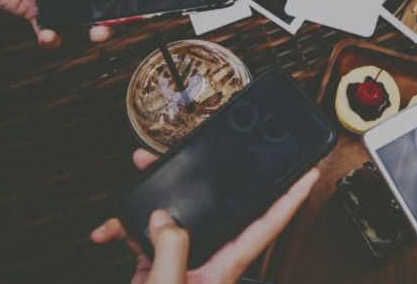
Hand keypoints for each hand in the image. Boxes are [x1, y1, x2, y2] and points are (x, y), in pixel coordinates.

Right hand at [91, 148, 319, 283]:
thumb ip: (170, 250)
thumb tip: (165, 218)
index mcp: (225, 265)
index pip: (267, 225)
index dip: (291, 199)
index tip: (309, 175)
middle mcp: (208, 259)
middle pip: (214, 208)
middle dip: (201, 177)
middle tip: (193, 150)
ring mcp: (183, 261)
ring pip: (174, 217)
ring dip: (152, 198)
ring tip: (142, 172)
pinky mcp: (158, 266)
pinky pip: (145, 238)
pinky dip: (124, 231)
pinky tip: (107, 232)